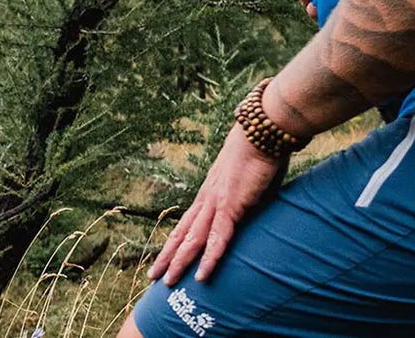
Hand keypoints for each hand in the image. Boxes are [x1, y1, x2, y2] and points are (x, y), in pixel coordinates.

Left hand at [148, 123, 285, 285]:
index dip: (175, 240)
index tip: (166, 256)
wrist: (261, 132)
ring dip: (179, 262)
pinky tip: (200, 275)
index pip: (187, 222)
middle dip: (167, 256)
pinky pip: (218, 238)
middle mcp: (207, 199)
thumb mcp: (249, 179)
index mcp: (209, 192)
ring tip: (168, 283)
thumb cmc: (260, 151)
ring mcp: (216, 202)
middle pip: (181, 233)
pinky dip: (209, 259)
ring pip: (192, 239)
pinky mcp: (231, 205)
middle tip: (153, 277)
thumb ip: (247, 196)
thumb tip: (253, 207)